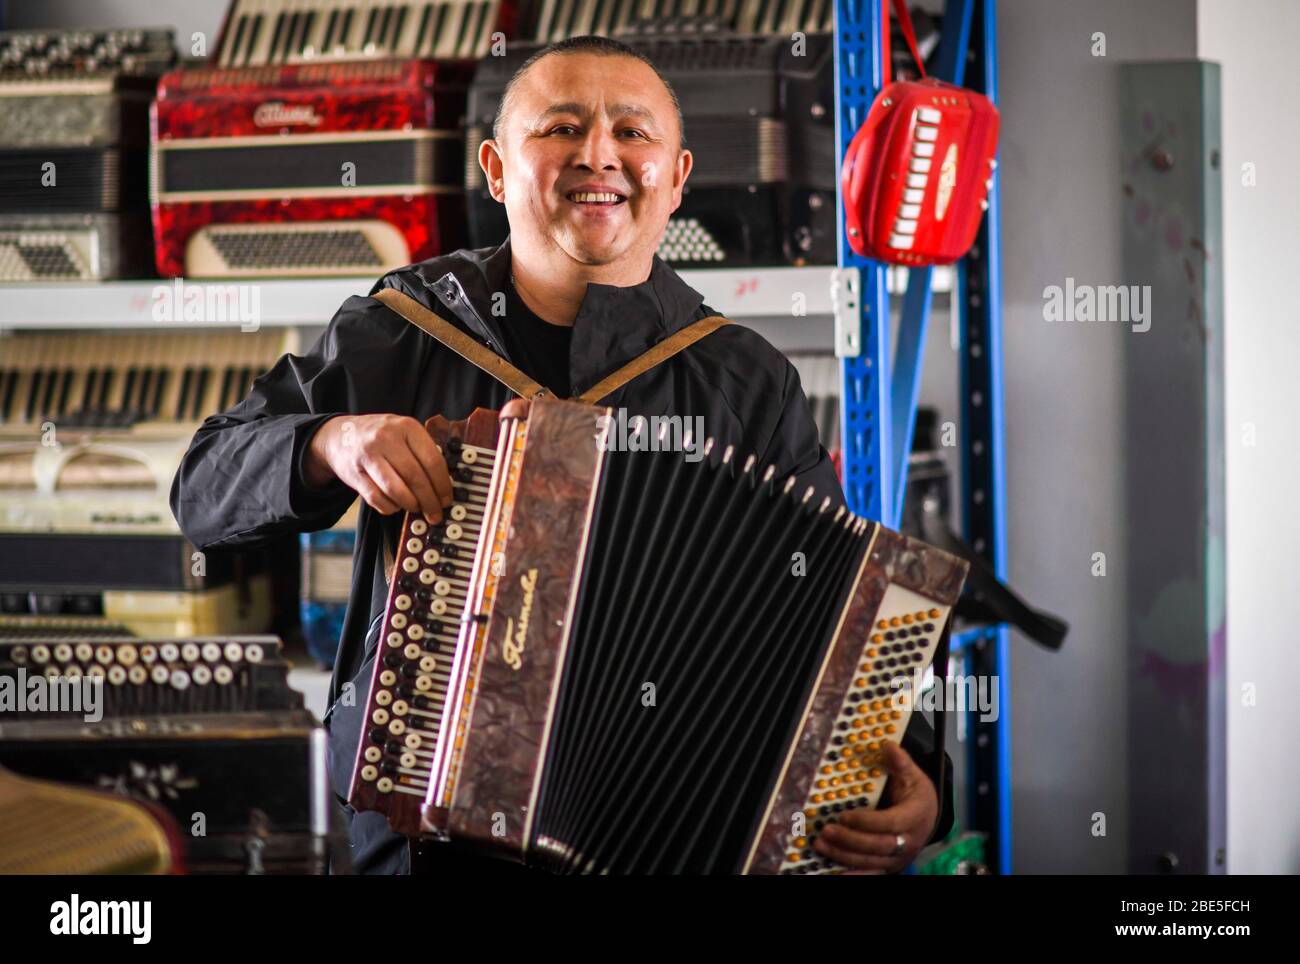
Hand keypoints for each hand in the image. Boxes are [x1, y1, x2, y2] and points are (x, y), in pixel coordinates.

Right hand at [304, 414, 452, 522]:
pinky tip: (396, 506)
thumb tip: (445, 485)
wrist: (340, 435)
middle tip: (435, 513)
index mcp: (407, 427)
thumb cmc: (381, 437)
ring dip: (410, 505)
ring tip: (416, 508)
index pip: (433, 461)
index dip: (443, 485)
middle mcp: (387, 438)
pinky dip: (390, 507)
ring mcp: (369, 455)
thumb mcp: (404, 432)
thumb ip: (423, 451)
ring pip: (396, 490)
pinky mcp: (355, 473)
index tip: (447, 499)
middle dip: (429, 501)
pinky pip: (377, 498)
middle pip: (416, 477)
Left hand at [813, 741, 938, 873]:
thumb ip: (900, 762)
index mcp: (915, 816)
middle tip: (826, 830)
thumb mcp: (913, 775)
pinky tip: (834, 871)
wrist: (929, 817)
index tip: (844, 815)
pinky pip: (871, 872)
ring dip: (844, 855)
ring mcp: (898, 857)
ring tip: (821, 844)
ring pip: (871, 861)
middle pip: (878, 845)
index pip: (890, 823)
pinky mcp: (889, 865)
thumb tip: (887, 745)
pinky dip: (853, 874)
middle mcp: (908, 841)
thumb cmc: (916, 794)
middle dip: (850, 840)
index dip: (867, 821)